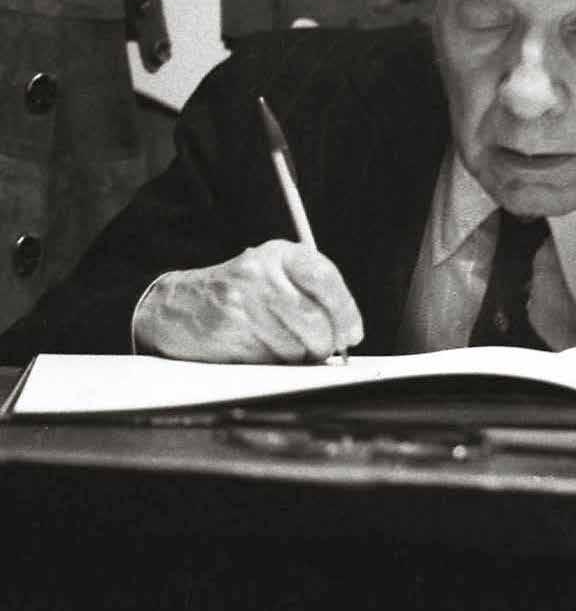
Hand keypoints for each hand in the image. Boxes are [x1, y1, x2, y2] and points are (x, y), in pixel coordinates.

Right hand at [133, 240, 364, 362]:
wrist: (178, 305)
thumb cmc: (240, 290)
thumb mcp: (275, 271)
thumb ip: (313, 290)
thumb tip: (350, 332)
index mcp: (279, 253)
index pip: (325, 279)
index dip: (346, 310)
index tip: (353, 334)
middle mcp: (261, 273)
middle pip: (316, 321)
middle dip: (325, 343)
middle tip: (320, 348)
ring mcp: (244, 303)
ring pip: (297, 347)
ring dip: (300, 356)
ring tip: (282, 343)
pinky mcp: (230, 333)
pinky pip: (273, 361)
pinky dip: (277, 365)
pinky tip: (263, 350)